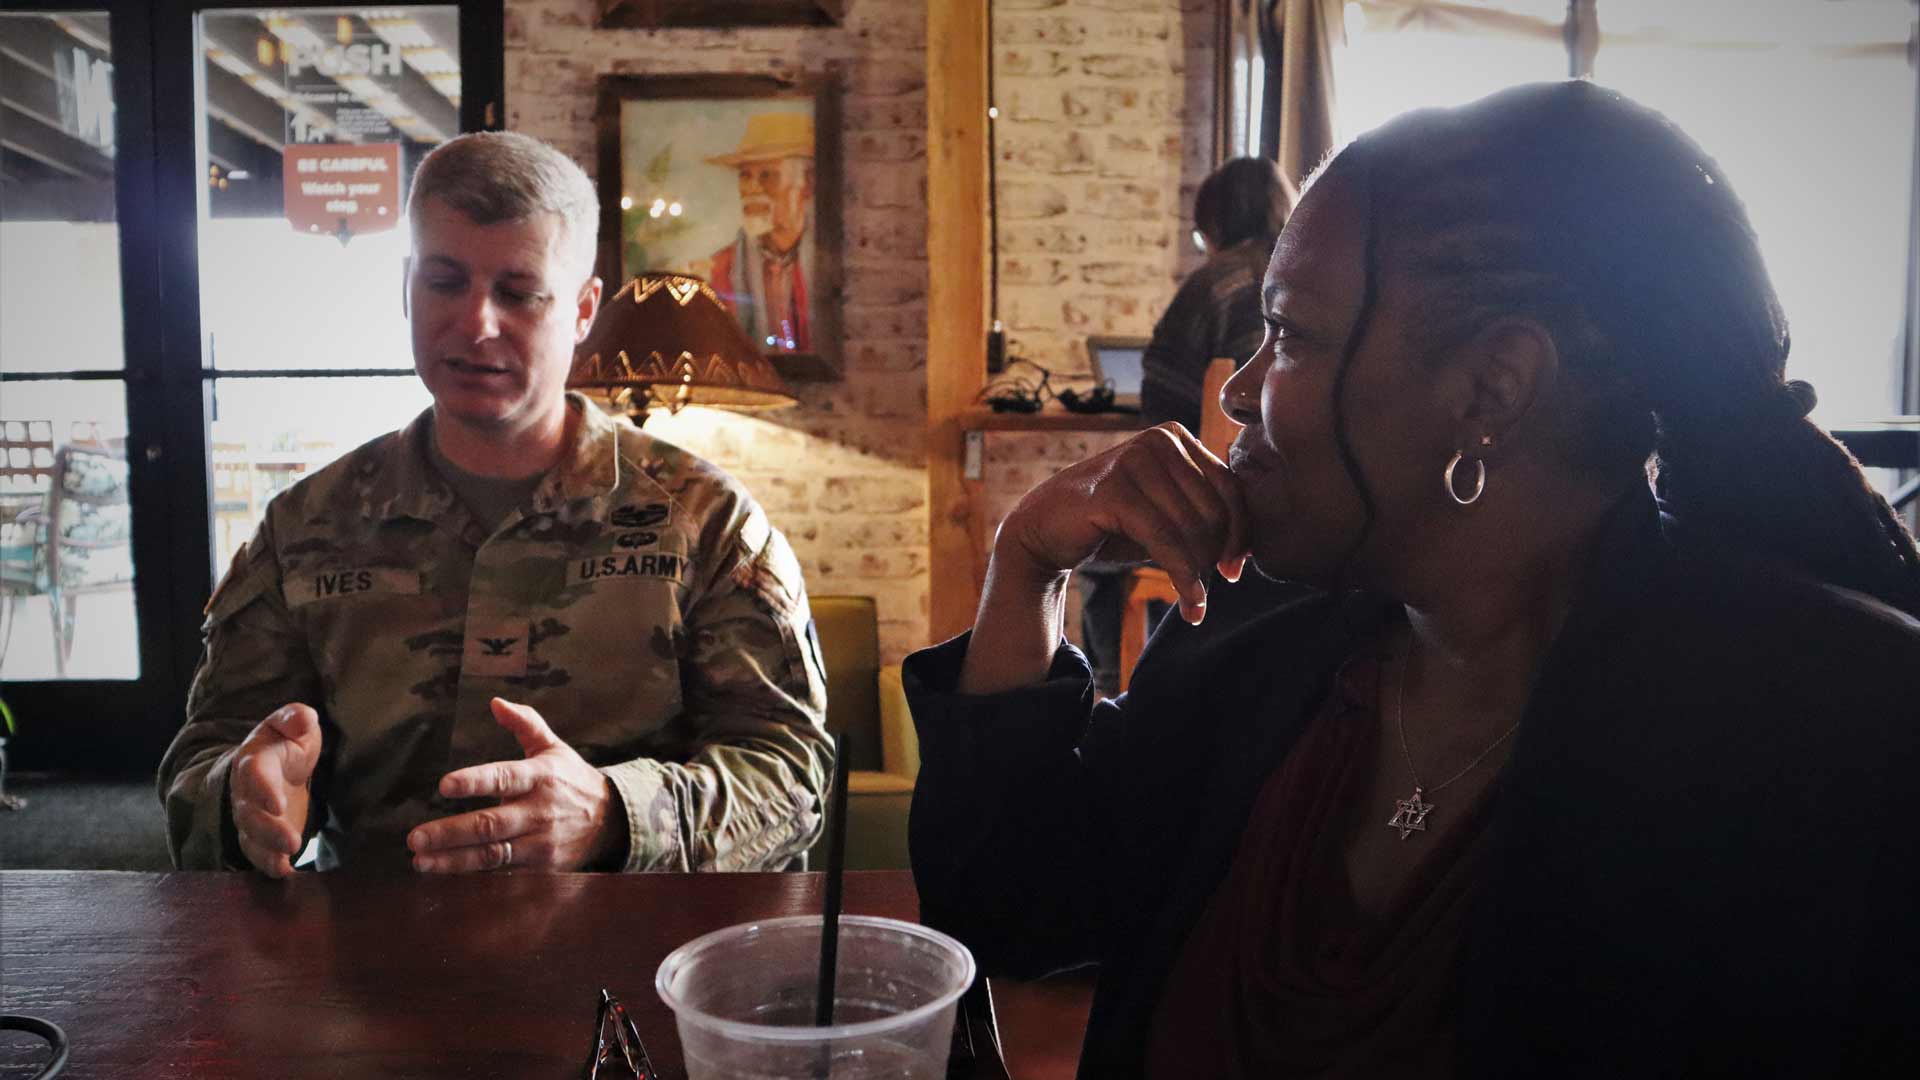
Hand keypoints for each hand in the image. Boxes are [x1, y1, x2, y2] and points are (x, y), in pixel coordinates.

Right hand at [230, 703, 321, 878]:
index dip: (263, 790)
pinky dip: (269, 865)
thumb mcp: (293, 723)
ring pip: (251, 838)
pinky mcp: (261, 836)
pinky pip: (258, 854)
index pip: (253, 775)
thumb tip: (302, 719)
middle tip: (293, 841)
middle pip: (250, 815)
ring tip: (287, 859)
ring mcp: (252, 818)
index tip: (278, 804)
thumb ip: (296, 718)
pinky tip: (285, 873)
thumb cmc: (286, 742)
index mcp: (254, 761)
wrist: (275, 764)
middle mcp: (247, 793)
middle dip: (269, 830)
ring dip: (268, 852)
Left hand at [407, 698, 619, 872]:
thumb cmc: (572, 780)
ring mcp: (540, 843)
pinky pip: (503, 872)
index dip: (474, 782)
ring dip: (453, 860)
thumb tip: (494, 702)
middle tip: (415, 837)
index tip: (444, 785)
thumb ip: (525, 724)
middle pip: (490, 824)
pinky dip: (474, 876)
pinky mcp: (541, 868)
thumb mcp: (553, 747)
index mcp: (539, 776)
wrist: (611, 822)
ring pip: (492, 854)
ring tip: (421, 861)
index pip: (503, 777)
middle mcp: (539, 811)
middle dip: (450, 832)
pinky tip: (447, 874)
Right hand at [998, 423, 1249, 622]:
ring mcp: (1135, 461)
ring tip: (1190, 598)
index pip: (1230, 489)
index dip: (1240, 534)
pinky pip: (1166, 542)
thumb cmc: (1109, 524)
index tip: (1233, 571)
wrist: (1044, 530)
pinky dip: (1184, 579)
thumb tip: (1248, 549)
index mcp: (1175, 437)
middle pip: (1215, 511)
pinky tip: (1190, 605)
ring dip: (1198, 575)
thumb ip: (1200, 514)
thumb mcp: (1163, 513)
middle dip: (1213, 557)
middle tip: (1200, 587)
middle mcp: (1159, 440)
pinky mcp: (1114, 490)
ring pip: (1193, 530)